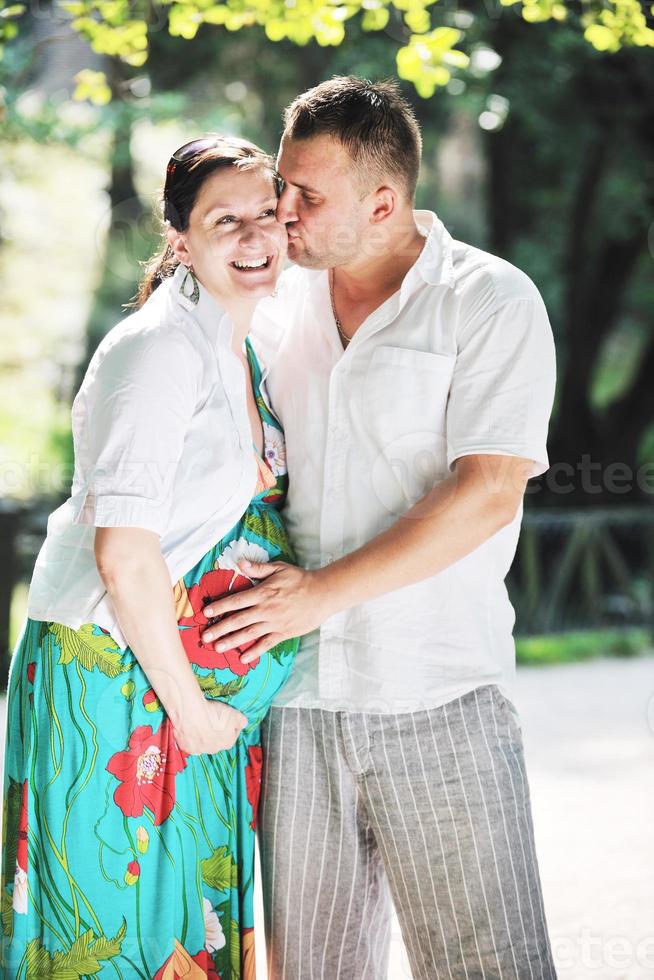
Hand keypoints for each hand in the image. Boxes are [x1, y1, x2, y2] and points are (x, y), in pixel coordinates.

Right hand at [174, 699, 247, 754]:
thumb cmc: (214, 714)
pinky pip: (189, 741)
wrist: (191, 713)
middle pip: (217, 740)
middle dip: (216, 731)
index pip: (232, 734)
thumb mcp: (235, 714)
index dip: (230, 725)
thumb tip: (243, 723)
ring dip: (202, 735)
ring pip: (202, 742)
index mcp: (227, 743)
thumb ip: (242, 721)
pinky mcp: (185, 747)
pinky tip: (190, 725)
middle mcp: (213, 750)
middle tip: (212, 718)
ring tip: (200, 721)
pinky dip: (189, 735)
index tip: (226, 717)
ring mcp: (198, 750)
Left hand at [201, 561, 333, 663]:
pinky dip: (254, 651)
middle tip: (205, 637)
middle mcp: (266, 610)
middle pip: (238, 620)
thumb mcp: (279, 568)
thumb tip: (240, 563)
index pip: (236, 601)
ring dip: (232, 641)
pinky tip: (243, 658)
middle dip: (220, 629)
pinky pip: (266, 644)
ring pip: (249, 634)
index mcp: (263, 593)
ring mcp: (275, 623)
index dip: (220, 607)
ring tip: (217, 648)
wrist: (323, 594)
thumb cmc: (300, 579)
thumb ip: (258, 568)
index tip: (206, 613)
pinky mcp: (284, 633)